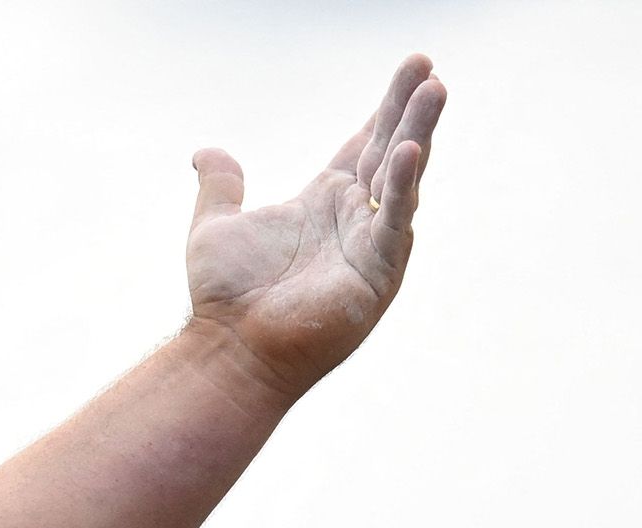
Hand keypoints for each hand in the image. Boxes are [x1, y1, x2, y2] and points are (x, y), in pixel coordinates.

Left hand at [186, 54, 446, 398]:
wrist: (229, 348)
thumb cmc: (224, 297)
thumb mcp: (215, 227)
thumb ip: (220, 186)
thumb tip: (206, 151)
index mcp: (323, 203)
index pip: (362, 145)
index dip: (384, 109)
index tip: (412, 69)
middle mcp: (352, 218)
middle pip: (388, 150)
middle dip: (409, 108)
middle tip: (427, 66)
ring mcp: (368, 243)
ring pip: (401, 177)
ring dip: (419, 132)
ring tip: (435, 89)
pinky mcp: (375, 272)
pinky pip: (392, 221)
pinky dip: (400, 186)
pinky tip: (409, 149)